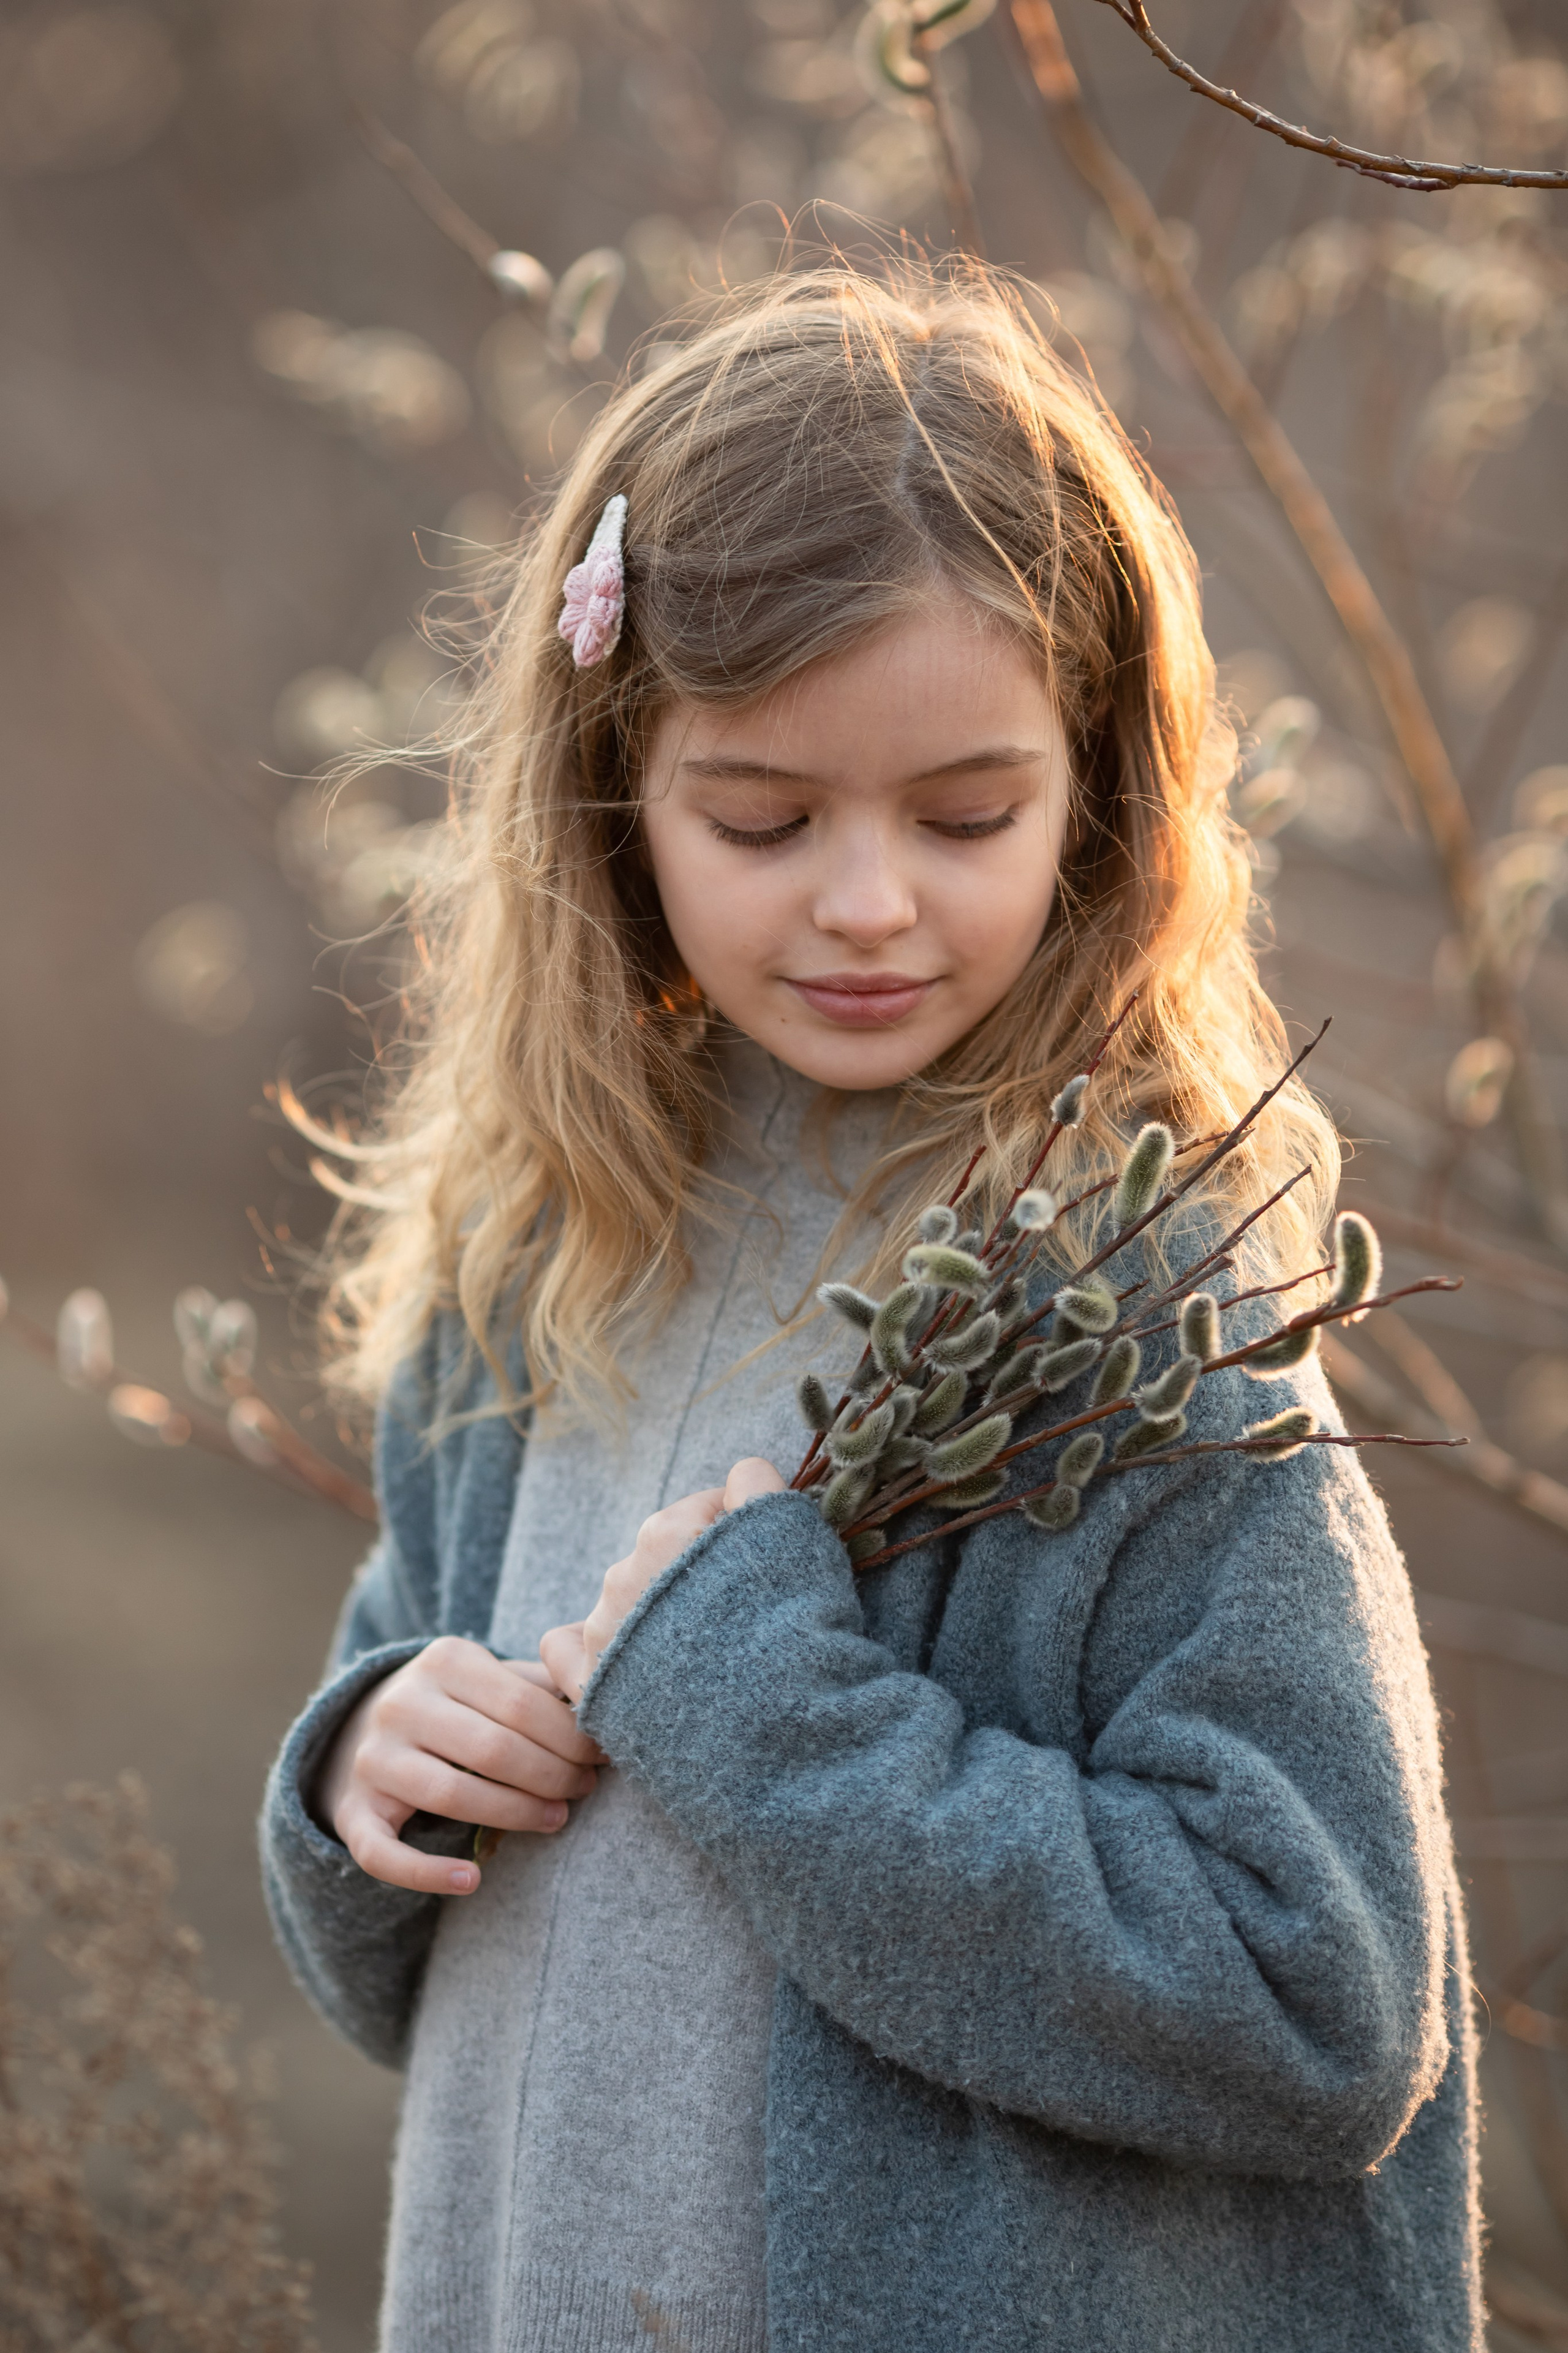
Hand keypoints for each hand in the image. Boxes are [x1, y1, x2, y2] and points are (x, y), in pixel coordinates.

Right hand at [316, 1637, 604, 1895]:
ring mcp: (371, 1759)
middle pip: (493, 1750)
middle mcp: (401, 1704)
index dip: (570, 1738)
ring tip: (555, 1819)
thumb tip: (603, 1703)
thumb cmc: (455, 1705)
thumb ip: (538, 1686)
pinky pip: (382, 1853)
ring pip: (450, 1795)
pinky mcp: (351, 1812)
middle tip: (583, 1790)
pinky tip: (471, 1880)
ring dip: (514, 1814)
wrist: (362, 1726)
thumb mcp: (490, 1677)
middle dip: (552, 1775)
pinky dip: (426, 1873)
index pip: (522, 1704)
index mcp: (444, 1661)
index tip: (601, 1757)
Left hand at [540, 1457, 784, 1703]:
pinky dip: (589, 1648)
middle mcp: (624, 1573)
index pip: (711, 1503)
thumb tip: (743, 1475)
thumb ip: (760, 1492)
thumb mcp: (795, 1541)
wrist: (773, 1733)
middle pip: (668, 1552)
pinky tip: (623, 1663)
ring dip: (661, 1612)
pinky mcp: (591, 1684)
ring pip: (629, 1597)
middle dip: (700, 1571)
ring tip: (707, 1654)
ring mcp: (602, 1630)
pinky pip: (565, 1646)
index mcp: (669, 1531)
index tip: (769, 1559)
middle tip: (744, 1613)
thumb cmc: (794, 1634)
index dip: (747, 1528)